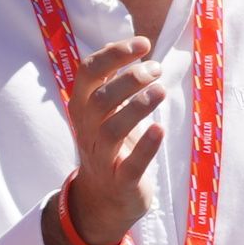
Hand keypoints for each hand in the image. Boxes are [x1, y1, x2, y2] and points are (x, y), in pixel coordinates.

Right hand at [56, 36, 166, 244]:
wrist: (102, 201)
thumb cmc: (110, 146)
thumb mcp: (105, 113)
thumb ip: (112, 82)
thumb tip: (131, 45)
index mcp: (84, 109)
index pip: (87, 73)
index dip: (113, 54)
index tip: (143, 43)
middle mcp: (88, 131)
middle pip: (99, 99)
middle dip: (128, 79)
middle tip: (157, 69)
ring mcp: (103, 158)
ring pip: (111, 130)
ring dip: (136, 107)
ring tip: (160, 91)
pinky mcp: (121, 181)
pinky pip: (130, 165)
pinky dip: (145, 147)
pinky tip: (160, 129)